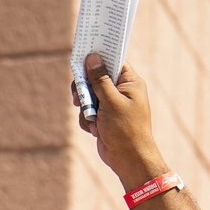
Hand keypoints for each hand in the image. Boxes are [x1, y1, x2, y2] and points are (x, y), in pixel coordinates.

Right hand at [73, 55, 165, 185]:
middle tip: (78, 96)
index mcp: (131, 83)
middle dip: (85, 88)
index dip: (98, 55)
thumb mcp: (111, 102)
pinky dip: (88, 119)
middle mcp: (122, 91)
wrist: (129, 160)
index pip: (113, 60)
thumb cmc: (126, 130)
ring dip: (86, 108)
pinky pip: (88, 110)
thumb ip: (100, 79)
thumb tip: (92, 57)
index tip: (83, 49)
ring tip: (92, 120)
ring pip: (88, 94)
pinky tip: (95, 130)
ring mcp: (112, 104)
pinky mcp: (104, 116)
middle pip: (95, 76)